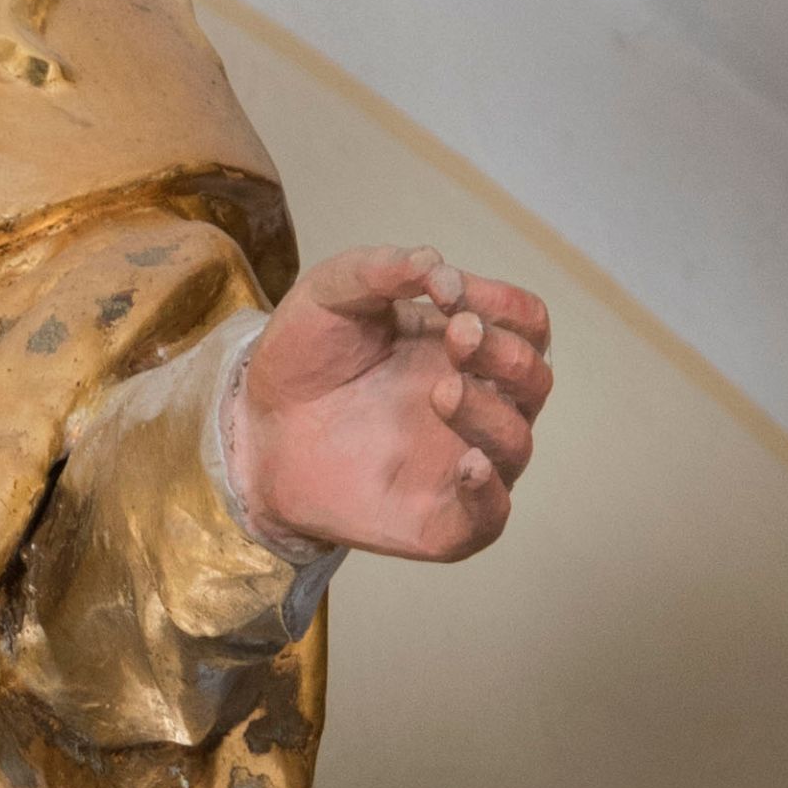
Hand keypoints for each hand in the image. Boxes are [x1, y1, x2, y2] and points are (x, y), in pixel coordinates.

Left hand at [228, 246, 551, 567]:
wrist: (254, 428)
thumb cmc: (304, 358)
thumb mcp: (332, 293)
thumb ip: (382, 269)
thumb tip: (440, 269)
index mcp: (466, 347)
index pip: (525, 323)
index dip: (502, 304)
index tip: (449, 293)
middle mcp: (478, 403)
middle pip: (533, 377)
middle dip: (504, 352)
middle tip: (457, 336)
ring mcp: (461, 461)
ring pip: (517, 441)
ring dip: (491, 411)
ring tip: (442, 391)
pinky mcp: (440, 518)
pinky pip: (491, 516)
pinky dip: (489, 492)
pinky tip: (468, 465)